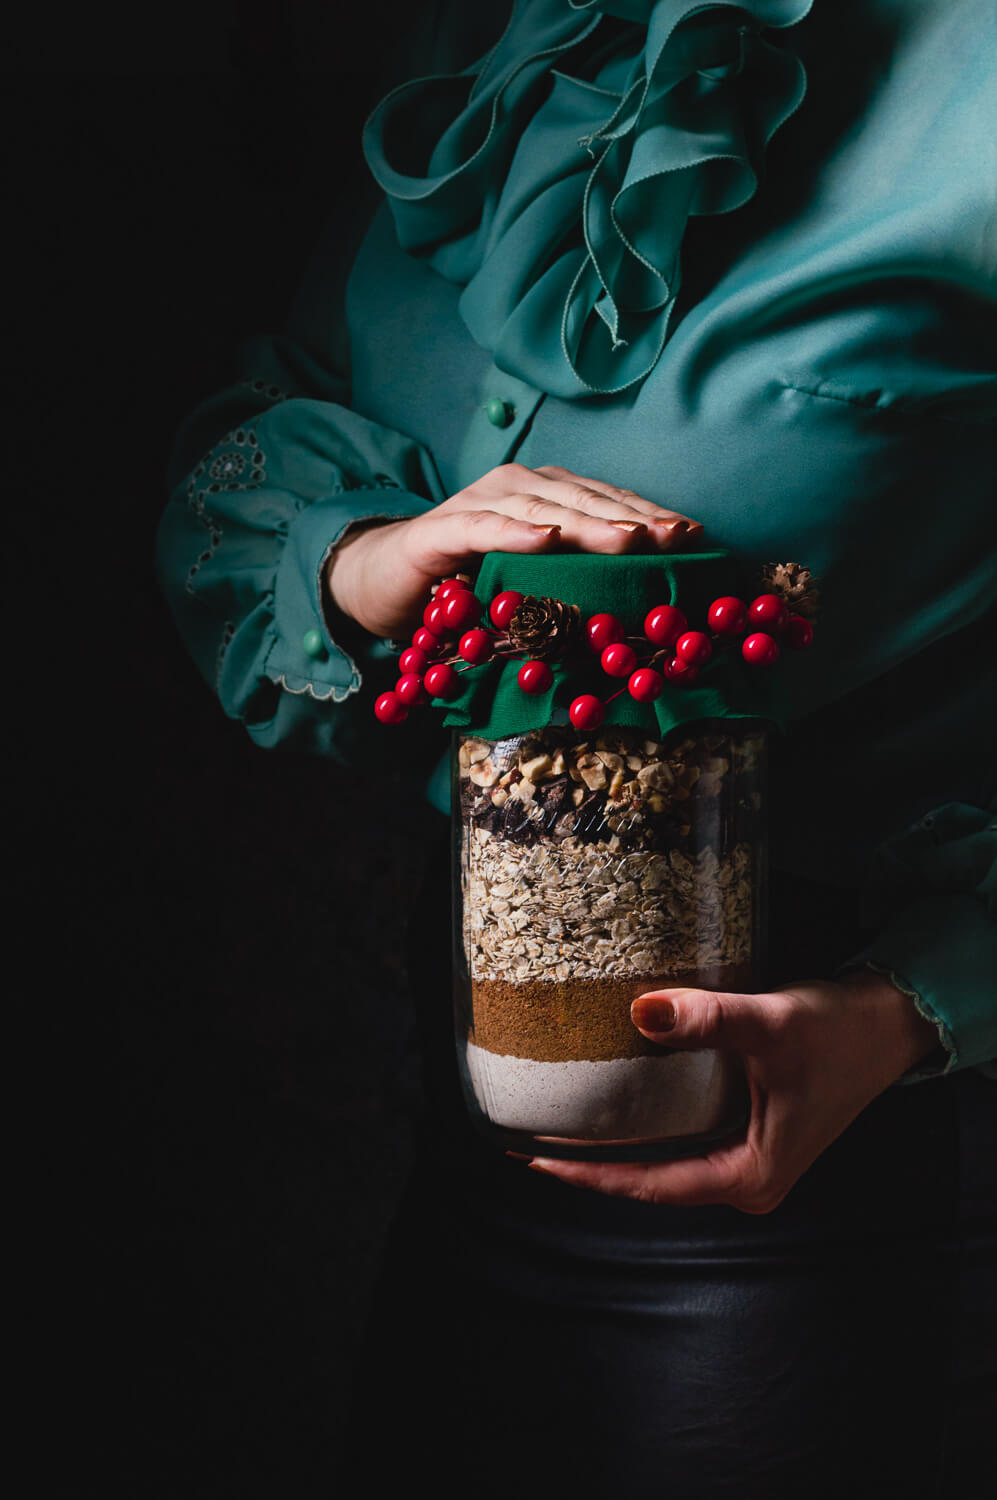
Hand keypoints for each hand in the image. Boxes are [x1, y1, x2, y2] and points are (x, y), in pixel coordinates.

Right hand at [324, 463, 703, 640]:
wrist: (382, 582)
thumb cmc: (466, 586)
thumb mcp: (530, 582)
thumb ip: (574, 579)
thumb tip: (645, 605)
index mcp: (545, 496)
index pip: (605, 502)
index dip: (649, 515)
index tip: (693, 536)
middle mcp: (516, 487)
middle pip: (584, 501)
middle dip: (632, 518)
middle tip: (674, 537)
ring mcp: (477, 504)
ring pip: (543, 509)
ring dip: (588, 523)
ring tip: (628, 538)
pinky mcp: (441, 530)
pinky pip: (484, 528)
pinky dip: (514, 532)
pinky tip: (545, 540)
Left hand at [526, 969, 940, 1211]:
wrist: (890, 1020)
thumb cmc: (840, 1032)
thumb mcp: (771, 1024)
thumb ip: (708, 1020)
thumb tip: (641, 1013)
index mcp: (752, 1176)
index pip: (651, 1187)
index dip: (589, 1177)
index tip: (534, 1162)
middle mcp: (748, 1178)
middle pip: (651, 1181)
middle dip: (591, 1166)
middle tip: (527, 1144)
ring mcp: (749, 1156)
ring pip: (666, 1161)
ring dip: (615, 1147)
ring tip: (556, 1128)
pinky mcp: (750, 1129)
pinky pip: (683, 1137)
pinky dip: (645, 1124)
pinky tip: (614, 1103)